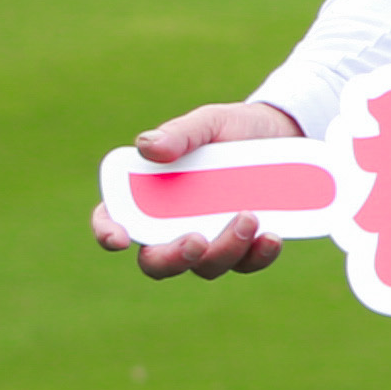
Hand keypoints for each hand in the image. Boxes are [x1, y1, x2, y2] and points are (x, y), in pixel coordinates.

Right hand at [92, 101, 305, 276]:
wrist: (283, 134)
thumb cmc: (231, 129)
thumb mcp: (209, 122)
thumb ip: (180, 134)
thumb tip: (148, 147)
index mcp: (150, 194)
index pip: (116, 218)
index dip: (108, 231)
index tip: (118, 237)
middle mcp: (174, 226)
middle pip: (157, 262)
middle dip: (172, 259)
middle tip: (197, 240)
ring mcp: (211, 240)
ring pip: (206, 267)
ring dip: (225, 250)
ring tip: (249, 216)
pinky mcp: (246, 247)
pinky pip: (247, 264)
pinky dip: (258, 256)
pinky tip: (271, 236)